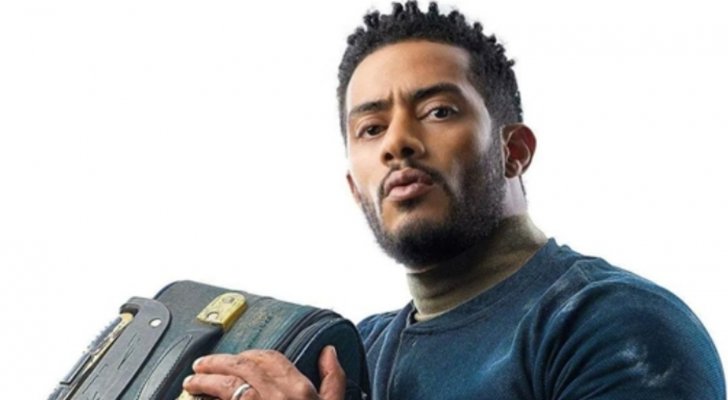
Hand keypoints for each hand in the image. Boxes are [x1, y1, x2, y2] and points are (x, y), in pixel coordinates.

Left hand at [183, 345, 344, 399]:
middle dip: (219, 362)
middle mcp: (278, 397)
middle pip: (243, 367)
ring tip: (191, 382)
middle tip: (202, 365)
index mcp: (300, 390)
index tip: (238, 357)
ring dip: (205, 380)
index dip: (251, 354)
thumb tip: (328, 351)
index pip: (270, 359)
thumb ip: (333, 379)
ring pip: (227, 385)